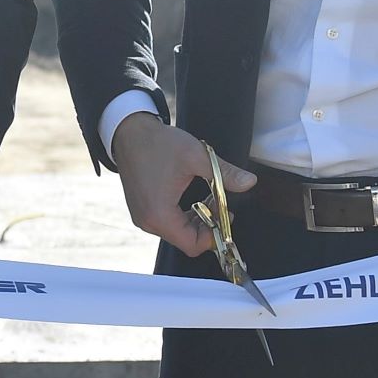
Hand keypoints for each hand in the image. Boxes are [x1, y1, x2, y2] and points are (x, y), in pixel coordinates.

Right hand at [110, 112, 252, 257]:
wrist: (129, 132)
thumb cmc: (156, 143)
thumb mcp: (196, 156)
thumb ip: (225, 173)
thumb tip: (248, 182)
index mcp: (159, 213)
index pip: (192, 245)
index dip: (214, 236)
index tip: (226, 218)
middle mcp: (147, 220)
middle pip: (186, 240)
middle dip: (208, 225)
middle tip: (221, 204)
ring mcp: (142, 216)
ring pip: (178, 232)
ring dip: (197, 219)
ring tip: (209, 196)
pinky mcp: (142, 209)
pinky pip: (167, 223)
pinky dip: (184, 215)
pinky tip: (194, 197)